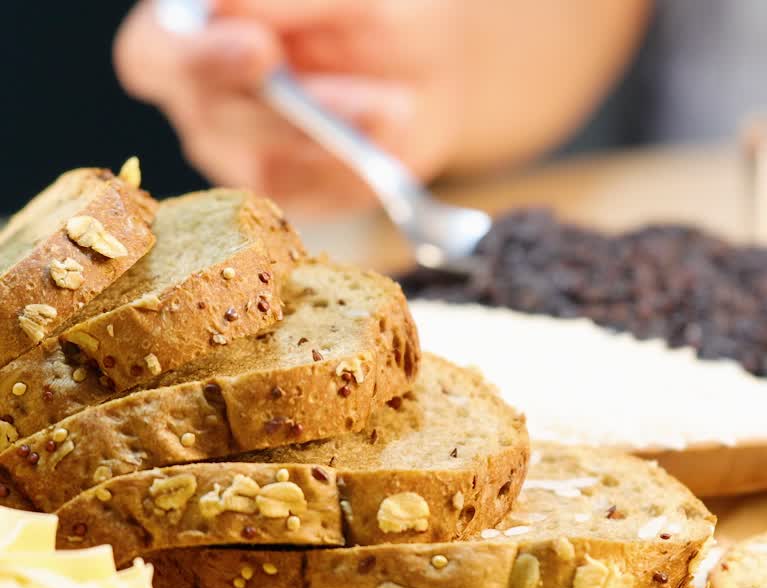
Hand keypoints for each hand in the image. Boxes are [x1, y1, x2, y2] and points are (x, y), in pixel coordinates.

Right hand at [115, 0, 462, 213]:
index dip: (196, 58)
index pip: (152, 55)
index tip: (260, 49)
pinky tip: (391, 131)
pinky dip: (356, 167)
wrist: (419, 68)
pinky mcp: (284, 192)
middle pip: (210, 116)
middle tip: (349, 97)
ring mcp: (234, 152)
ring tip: (398, 105)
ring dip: (334, 137)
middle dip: (282, 111)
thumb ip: (293, 1)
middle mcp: (197, 96)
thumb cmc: (368, 16)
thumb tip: (228, 4)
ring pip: (262, 165)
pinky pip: (312, 195)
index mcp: (187, 32)